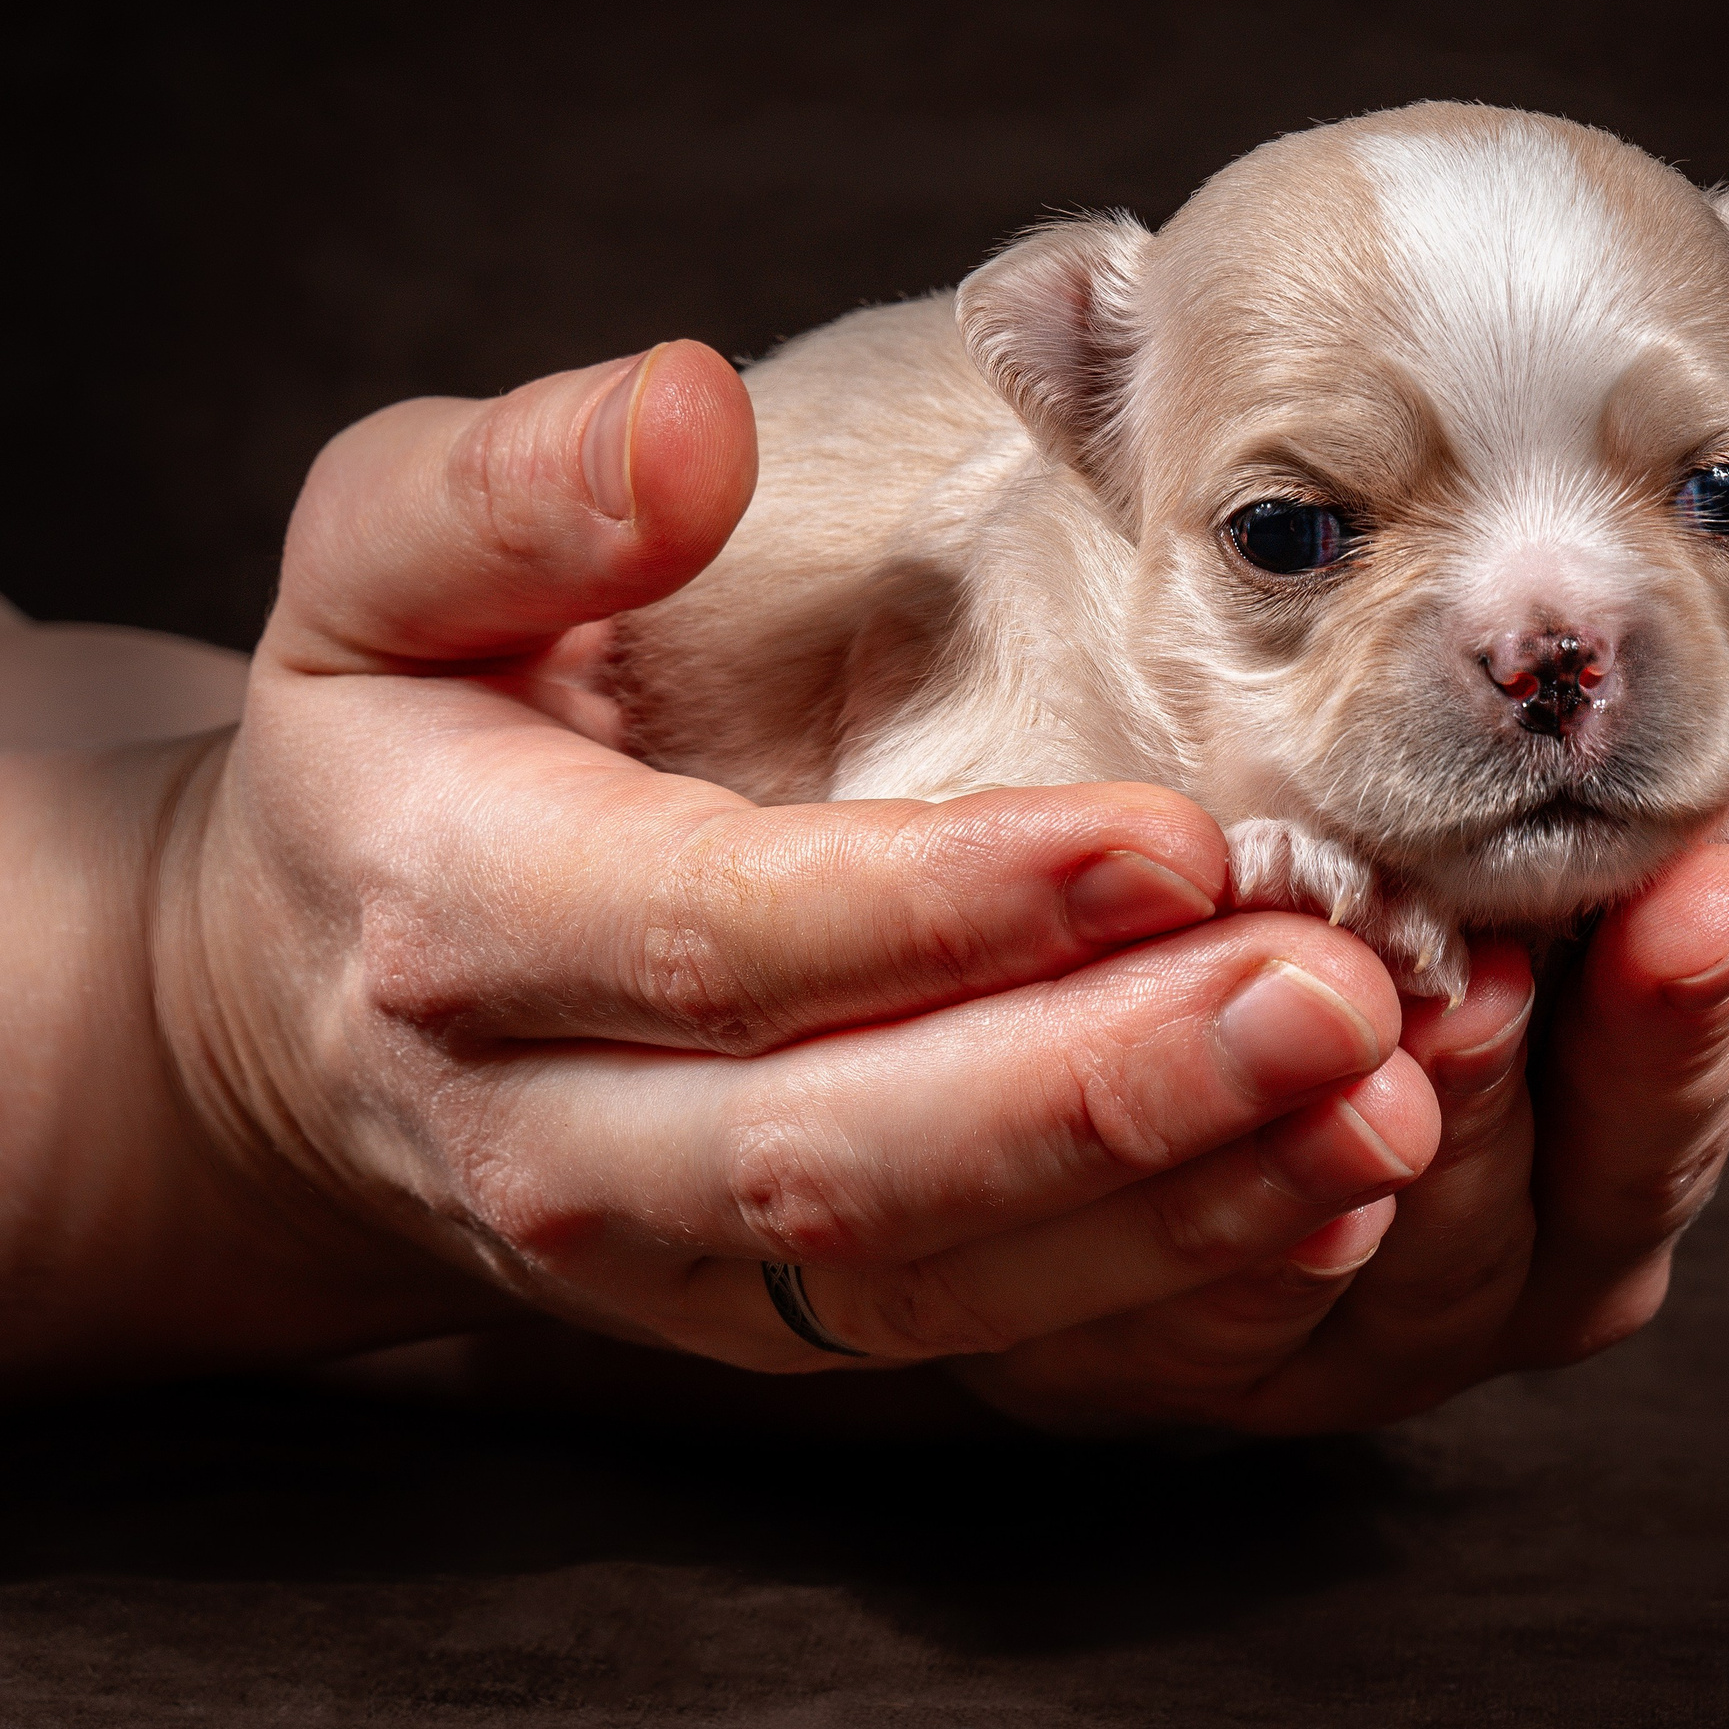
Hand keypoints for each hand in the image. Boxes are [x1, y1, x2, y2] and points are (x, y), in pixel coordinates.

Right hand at [6, 345, 1441, 1386]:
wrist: (321, 1004)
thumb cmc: (398, 737)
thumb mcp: (376, 567)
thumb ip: (504, 486)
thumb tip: (686, 414)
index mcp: (465, 920)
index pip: (723, 930)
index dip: (947, 901)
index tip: (1167, 841)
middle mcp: (565, 1138)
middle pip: (848, 1148)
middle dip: (1109, 1088)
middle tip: (1341, 999)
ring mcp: (677, 1258)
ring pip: (939, 1274)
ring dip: (1179, 1206)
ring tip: (1390, 1109)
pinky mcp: (779, 1313)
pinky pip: (979, 1331)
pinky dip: (1163, 1284)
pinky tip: (1333, 1208)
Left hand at [949, 296, 1728, 1431]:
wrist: (1117, 1024)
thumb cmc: (1393, 830)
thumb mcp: (1551, 666)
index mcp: (1672, 1016)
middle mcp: (1585, 1164)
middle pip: (1679, 1121)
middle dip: (1693, 1014)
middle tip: (1691, 892)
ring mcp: (1433, 1275)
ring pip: (1492, 1226)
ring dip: (1486, 1115)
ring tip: (1458, 993)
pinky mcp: (1260, 1342)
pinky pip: (1282, 1304)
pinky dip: (1291, 1235)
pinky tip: (1290, 1154)